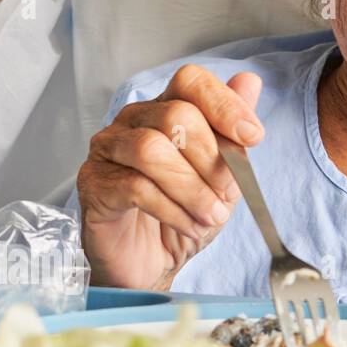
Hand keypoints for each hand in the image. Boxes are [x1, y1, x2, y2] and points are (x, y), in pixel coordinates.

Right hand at [78, 65, 264, 290]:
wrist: (150, 266)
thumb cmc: (181, 218)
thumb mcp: (220, 179)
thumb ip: (231, 134)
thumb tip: (249, 81)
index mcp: (164, 110)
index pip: (190, 82)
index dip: (224, 104)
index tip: (252, 136)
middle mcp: (133, 122)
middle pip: (175, 115)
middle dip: (211, 158)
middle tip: (229, 194)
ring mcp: (108, 150)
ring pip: (151, 150)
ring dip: (191, 187)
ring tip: (210, 216)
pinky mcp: (93, 183)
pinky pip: (135, 187)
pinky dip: (172, 210)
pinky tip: (189, 226)